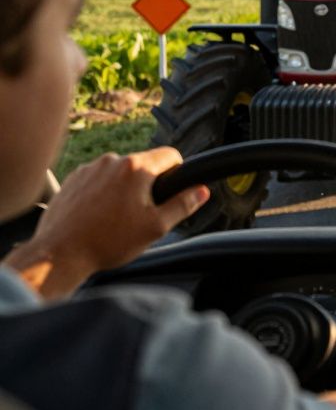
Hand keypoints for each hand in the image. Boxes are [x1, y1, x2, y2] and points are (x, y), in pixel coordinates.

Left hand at [6, 148, 209, 297]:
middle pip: (144, 165)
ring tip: (116, 219)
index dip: (178, 172)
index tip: (172, 192)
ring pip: (119, 173)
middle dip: (148, 185)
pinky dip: (102, 193)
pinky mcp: (73, 179)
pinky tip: (98, 217)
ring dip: (123, 189)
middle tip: (141, 215)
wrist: (59, 254)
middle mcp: (112, 161)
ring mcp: (89, 168)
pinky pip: (98, 180)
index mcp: (136, 168)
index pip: (170, 155)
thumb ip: (183, 205)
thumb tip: (201, 191)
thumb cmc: (108, 242)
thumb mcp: (156, 227)